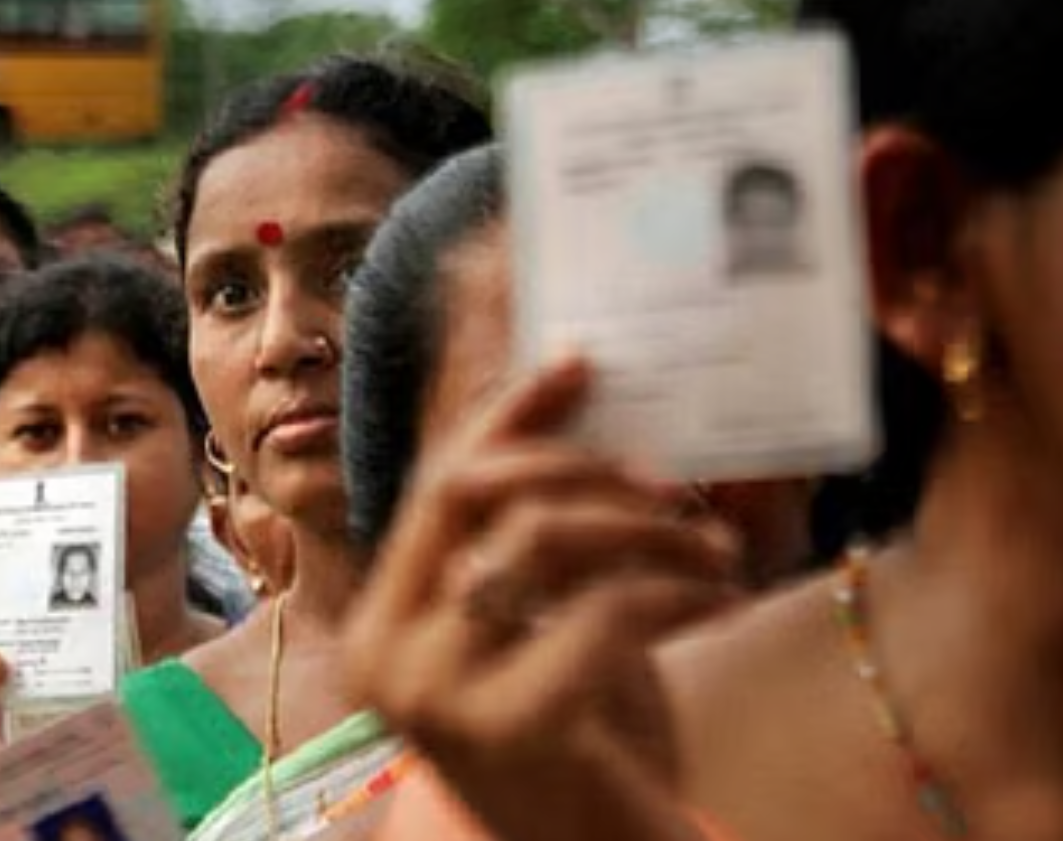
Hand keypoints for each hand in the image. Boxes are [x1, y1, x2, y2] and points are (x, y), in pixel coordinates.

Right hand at [344, 360, 739, 840]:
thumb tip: (582, 396)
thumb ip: (541, 537)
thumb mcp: (548, 624)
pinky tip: (720, 592)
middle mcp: (386, 655)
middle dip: (581, 465)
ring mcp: (435, 695)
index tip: (580, 363)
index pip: (435, 486)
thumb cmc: (582, 739)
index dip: (506, 415)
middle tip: (669, 480)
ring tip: (714, 542)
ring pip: (539, 539)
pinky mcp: (508, 727)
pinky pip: (604, 607)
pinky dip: (679, 586)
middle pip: (474, 493)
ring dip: (648, 526)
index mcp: (383, 623)